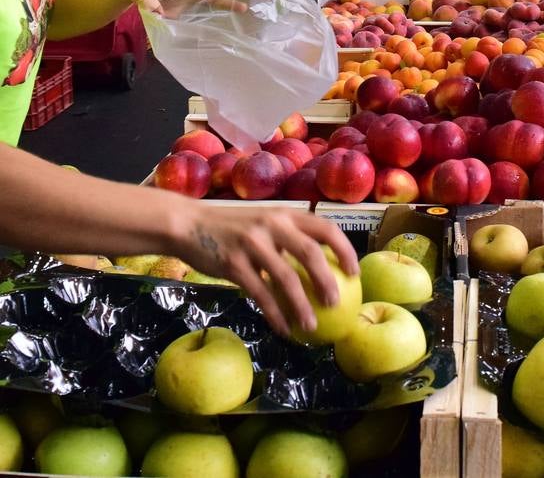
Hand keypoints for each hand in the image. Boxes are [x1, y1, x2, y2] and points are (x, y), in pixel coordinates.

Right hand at [179, 205, 358, 336]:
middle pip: (311, 254)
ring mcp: (252, 243)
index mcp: (286, 214)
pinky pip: (260, 294)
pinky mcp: (233, 263)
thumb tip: (321, 264)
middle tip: (336, 303)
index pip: (326, 229)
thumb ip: (289, 235)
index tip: (354, 273)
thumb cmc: (233, 227)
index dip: (345, 251)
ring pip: (286, 279)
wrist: (190, 224)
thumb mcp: (265, 221)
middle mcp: (273, 224)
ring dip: (302, 306)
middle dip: (328, 281)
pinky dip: (275, 314)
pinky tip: (284, 329)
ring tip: (312, 326)